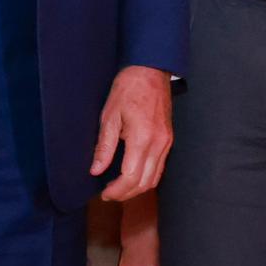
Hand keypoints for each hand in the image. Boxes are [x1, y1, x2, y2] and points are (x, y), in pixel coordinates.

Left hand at [91, 64, 172, 202]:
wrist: (151, 71)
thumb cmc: (128, 89)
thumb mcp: (109, 116)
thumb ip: (104, 146)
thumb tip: (96, 170)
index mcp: (142, 138)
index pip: (130, 177)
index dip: (116, 190)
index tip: (104, 193)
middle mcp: (159, 144)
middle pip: (144, 183)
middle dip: (126, 194)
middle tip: (108, 194)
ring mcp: (167, 143)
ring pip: (154, 178)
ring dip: (137, 188)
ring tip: (118, 188)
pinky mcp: (169, 140)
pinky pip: (159, 167)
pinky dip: (146, 177)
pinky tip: (132, 175)